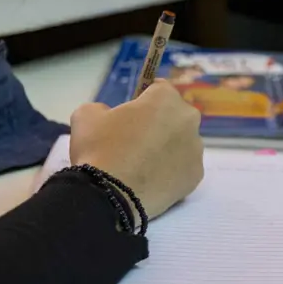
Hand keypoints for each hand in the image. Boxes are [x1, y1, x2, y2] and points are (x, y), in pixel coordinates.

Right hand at [69, 80, 203, 218]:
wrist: (110, 195)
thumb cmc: (100, 148)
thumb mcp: (86, 116)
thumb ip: (103, 108)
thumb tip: (110, 116)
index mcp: (166, 99)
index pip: (158, 88)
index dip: (143, 99)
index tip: (131, 113)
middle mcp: (189, 120)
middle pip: (174, 116)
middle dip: (159, 123)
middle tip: (135, 141)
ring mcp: (196, 149)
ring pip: (182, 143)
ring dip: (168, 148)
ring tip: (143, 165)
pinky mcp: (196, 175)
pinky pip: (184, 167)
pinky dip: (172, 171)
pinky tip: (152, 180)